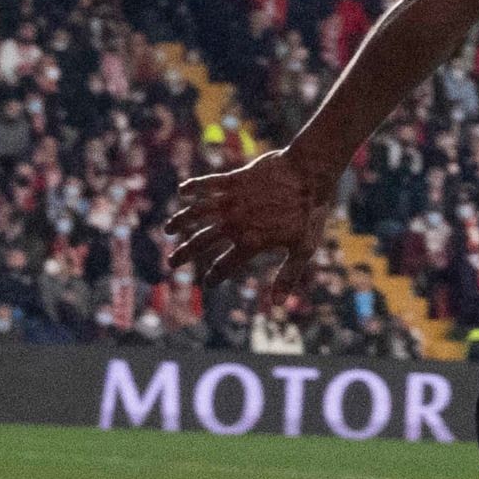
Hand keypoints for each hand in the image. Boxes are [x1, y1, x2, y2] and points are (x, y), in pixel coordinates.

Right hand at [166, 144, 334, 288]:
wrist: (310, 174)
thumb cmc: (311, 213)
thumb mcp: (303, 248)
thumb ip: (287, 276)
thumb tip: (276, 304)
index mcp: (251, 242)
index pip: (225, 266)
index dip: (214, 277)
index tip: (208, 284)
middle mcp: (235, 223)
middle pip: (201, 242)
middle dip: (184, 254)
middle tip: (171, 264)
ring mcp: (232, 201)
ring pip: (197, 213)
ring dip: (180, 221)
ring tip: (168, 230)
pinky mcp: (233, 180)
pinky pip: (207, 184)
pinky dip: (193, 187)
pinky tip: (182, 192)